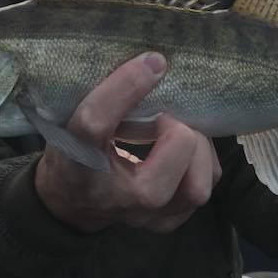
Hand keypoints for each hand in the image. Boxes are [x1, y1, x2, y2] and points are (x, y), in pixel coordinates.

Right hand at [35, 52, 221, 233]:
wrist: (73, 199)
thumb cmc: (76, 148)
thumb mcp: (72, 119)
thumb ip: (102, 95)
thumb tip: (150, 57)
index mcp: (75, 164)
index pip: (94, 125)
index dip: (124, 87)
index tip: (151, 60)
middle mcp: (113, 200)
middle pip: (159, 178)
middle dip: (177, 132)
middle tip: (165, 113)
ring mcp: (146, 217)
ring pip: (196, 186)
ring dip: (196, 147)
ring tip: (177, 126)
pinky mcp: (169, 220)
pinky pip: (206, 184)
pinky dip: (201, 158)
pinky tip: (182, 143)